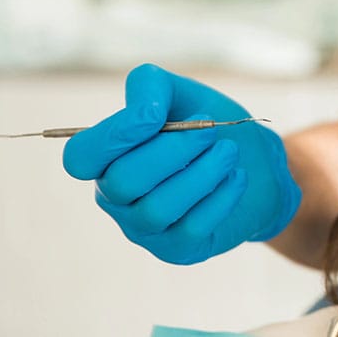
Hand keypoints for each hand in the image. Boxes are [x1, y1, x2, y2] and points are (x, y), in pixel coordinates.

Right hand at [62, 63, 300, 263]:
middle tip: (210, 130)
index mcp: (106, 158)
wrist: (258, 165)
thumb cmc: (207, 127)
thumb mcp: (179, 93)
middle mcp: (115, 197)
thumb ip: (150, 87)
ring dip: (202, 174)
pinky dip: (220, 197)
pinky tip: (237, 177)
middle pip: (123, 181)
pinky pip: (191, 228)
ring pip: (157, 208)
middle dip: (172, 150)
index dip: (112, 136)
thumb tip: (146, 111)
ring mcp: (144, 229)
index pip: (80, 158)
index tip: (155, 114)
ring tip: (230, 151)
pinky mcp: (178, 250)